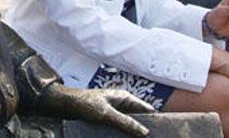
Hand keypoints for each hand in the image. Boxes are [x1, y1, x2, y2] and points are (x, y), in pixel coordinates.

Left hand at [39, 83, 153, 136]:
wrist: (66, 104)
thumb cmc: (85, 104)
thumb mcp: (107, 114)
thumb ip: (126, 123)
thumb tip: (144, 132)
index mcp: (124, 98)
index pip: (146, 109)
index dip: (154, 119)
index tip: (161, 131)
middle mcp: (121, 103)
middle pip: (139, 117)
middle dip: (143, 127)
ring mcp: (114, 110)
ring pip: (129, 123)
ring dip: (131, 131)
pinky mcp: (107, 117)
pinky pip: (119, 126)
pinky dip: (122, 132)